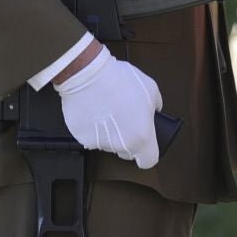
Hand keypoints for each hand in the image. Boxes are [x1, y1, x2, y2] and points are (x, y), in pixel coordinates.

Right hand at [54, 47, 164, 167]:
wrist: (88, 75)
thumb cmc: (120, 80)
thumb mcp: (151, 89)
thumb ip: (156, 106)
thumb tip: (153, 111)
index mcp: (141, 136)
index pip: (148, 161)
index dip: (148, 153)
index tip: (146, 147)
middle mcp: (119, 145)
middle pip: (127, 152)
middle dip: (128, 140)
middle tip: (126, 120)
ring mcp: (98, 143)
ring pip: (108, 143)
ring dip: (110, 132)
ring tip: (108, 110)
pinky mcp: (81, 137)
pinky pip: (90, 136)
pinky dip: (93, 127)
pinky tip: (95, 110)